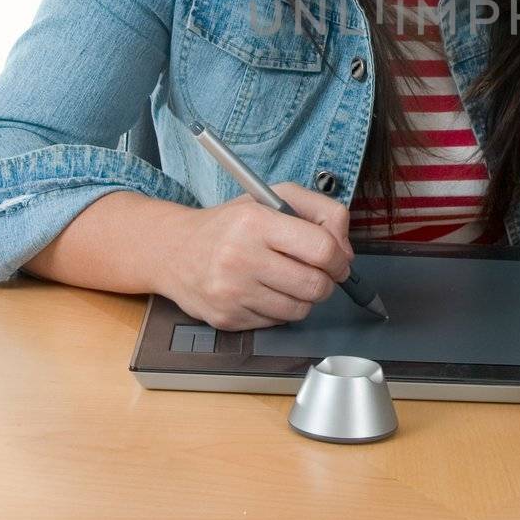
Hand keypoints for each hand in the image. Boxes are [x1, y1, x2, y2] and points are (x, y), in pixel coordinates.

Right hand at [161, 182, 354, 329]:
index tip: (338, 260)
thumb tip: (345, 251)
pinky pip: (277, 322)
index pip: (322, 249)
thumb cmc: (230, 223)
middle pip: (315, 286)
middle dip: (326, 281)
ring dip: (304, 297)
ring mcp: (232, 292)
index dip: (340, 258)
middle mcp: (241, 257)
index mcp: (256, 222)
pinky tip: (264, 291)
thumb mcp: (273, 197)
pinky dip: (280, 309)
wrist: (174, 251)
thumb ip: (320, 211)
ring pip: (300, 309)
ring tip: (288, 279)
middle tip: (318, 273)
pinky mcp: (227, 318)